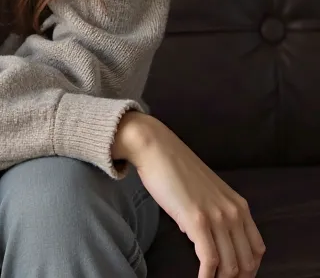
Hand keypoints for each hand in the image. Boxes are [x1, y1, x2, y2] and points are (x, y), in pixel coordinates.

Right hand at [131, 117, 265, 277]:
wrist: (157, 148)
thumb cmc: (176, 170)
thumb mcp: (206, 194)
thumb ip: (211, 217)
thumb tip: (203, 241)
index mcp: (239, 205)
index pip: (257, 250)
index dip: (249, 270)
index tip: (234, 277)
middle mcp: (233, 212)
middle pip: (247, 262)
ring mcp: (217, 216)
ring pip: (230, 266)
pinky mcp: (198, 220)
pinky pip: (210, 261)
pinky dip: (206, 277)